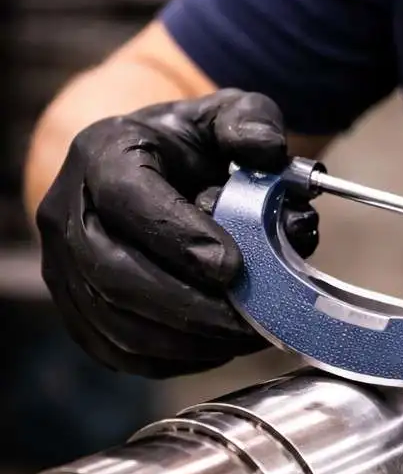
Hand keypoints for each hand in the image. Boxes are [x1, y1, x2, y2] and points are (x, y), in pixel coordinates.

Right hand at [37, 89, 318, 377]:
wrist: (157, 172)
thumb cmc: (195, 146)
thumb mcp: (229, 115)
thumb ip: (252, 122)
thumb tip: (266, 150)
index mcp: (102, 153)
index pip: (126, 198)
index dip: (178, 236)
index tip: (233, 265)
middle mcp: (68, 211)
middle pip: (113, 272)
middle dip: (190, 305)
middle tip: (252, 318)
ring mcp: (65, 267)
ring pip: (115, 321)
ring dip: (188, 339)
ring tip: (247, 336)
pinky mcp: (80, 311)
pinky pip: (119, 350)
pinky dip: (175, 358)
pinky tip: (221, 347)